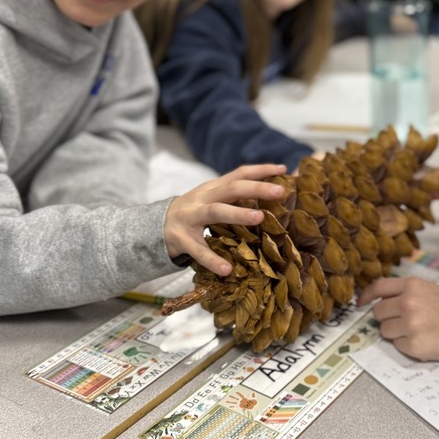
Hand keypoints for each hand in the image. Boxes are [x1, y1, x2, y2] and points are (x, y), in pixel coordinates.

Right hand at [164, 164, 286, 275]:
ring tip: (259, 218)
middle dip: (256, 188)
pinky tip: (226, 269)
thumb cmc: (193, 212)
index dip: (261, 170)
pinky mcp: (181, 239)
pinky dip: (212, 259)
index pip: (239, 173)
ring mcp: (190, 217)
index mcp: (213, 188)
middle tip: (280, 191)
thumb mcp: (210, 198)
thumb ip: (232, 196)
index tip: (283, 169)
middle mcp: (202, 198)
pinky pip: (198, 250)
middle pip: (231, 188)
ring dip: (237, 213)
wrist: (154, 226)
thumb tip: (268, 195)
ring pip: (215, 212)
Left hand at [357, 277, 438, 361]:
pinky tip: (426, 341)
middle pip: (378, 313)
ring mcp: (410, 325)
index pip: (379, 287)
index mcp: (413, 285)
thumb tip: (383, 303)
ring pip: (385, 331)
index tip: (360, 304)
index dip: (366, 296)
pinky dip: (407, 346)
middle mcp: (408, 302)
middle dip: (387, 318)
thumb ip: (408, 293)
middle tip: (404, 321)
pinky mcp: (414, 346)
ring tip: (419, 331)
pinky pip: (398, 346)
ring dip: (396, 333)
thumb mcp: (432, 290)